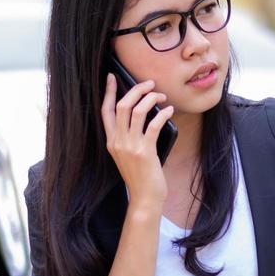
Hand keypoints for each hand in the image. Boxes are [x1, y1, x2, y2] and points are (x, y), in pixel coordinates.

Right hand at [101, 73, 170, 207]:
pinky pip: (153, 125)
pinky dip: (162, 113)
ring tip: (162, 96)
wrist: (145, 199)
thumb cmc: (141, 177)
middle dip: (136, 90)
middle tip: (150, 84)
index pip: (105, 111)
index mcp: (111, 141)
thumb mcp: (129, 155)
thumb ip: (130, 137)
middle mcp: (117, 142)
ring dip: (151, 99)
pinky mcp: (145, 151)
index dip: (108, 92)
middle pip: (122, 106)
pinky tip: (169, 110)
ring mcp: (130, 146)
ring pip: (137, 111)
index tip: (112, 77)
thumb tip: (145, 113)